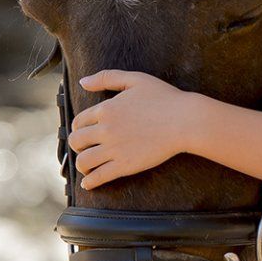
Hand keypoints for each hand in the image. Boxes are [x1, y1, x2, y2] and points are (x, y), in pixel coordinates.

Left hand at [68, 70, 192, 189]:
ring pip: (83, 161)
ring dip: (81, 165)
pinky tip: (89, 183)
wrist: (185, 120)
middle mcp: (105, 129)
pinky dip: (89, 182)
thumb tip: (83, 82)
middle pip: (76, 141)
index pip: (78, 121)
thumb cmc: (165, 98)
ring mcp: (114, 149)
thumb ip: (107, 77)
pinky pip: (99, 177)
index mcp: (106, 109)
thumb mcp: (135, 79)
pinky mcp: (125, 165)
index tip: (84, 133)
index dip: (78, 128)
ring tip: (86, 168)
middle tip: (84, 149)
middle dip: (77, 146)